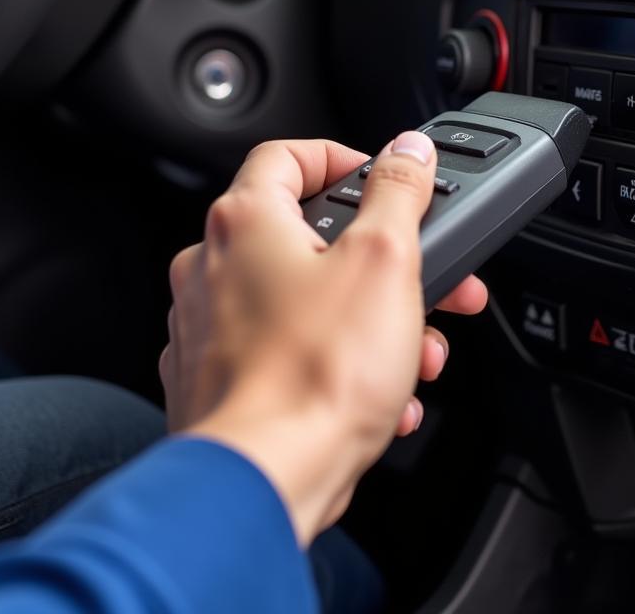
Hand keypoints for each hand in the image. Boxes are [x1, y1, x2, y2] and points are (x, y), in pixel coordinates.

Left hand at [159, 133, 486, 544]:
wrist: (264, 482)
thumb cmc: (313, 377)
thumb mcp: (384, 261)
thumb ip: (399, 192)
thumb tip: (406, 152)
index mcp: (245, 222)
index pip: (287, 155)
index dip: (341, 159)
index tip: (381, 182)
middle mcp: (212, 266)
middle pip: (308, 237)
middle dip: (381, 262)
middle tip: (427, 279)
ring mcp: (206, 327)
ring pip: (303, 301)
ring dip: (367, 319)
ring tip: (413, 350)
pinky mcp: (214, 380)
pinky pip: (287, 354)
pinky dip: (335, 364)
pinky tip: (381, 394)